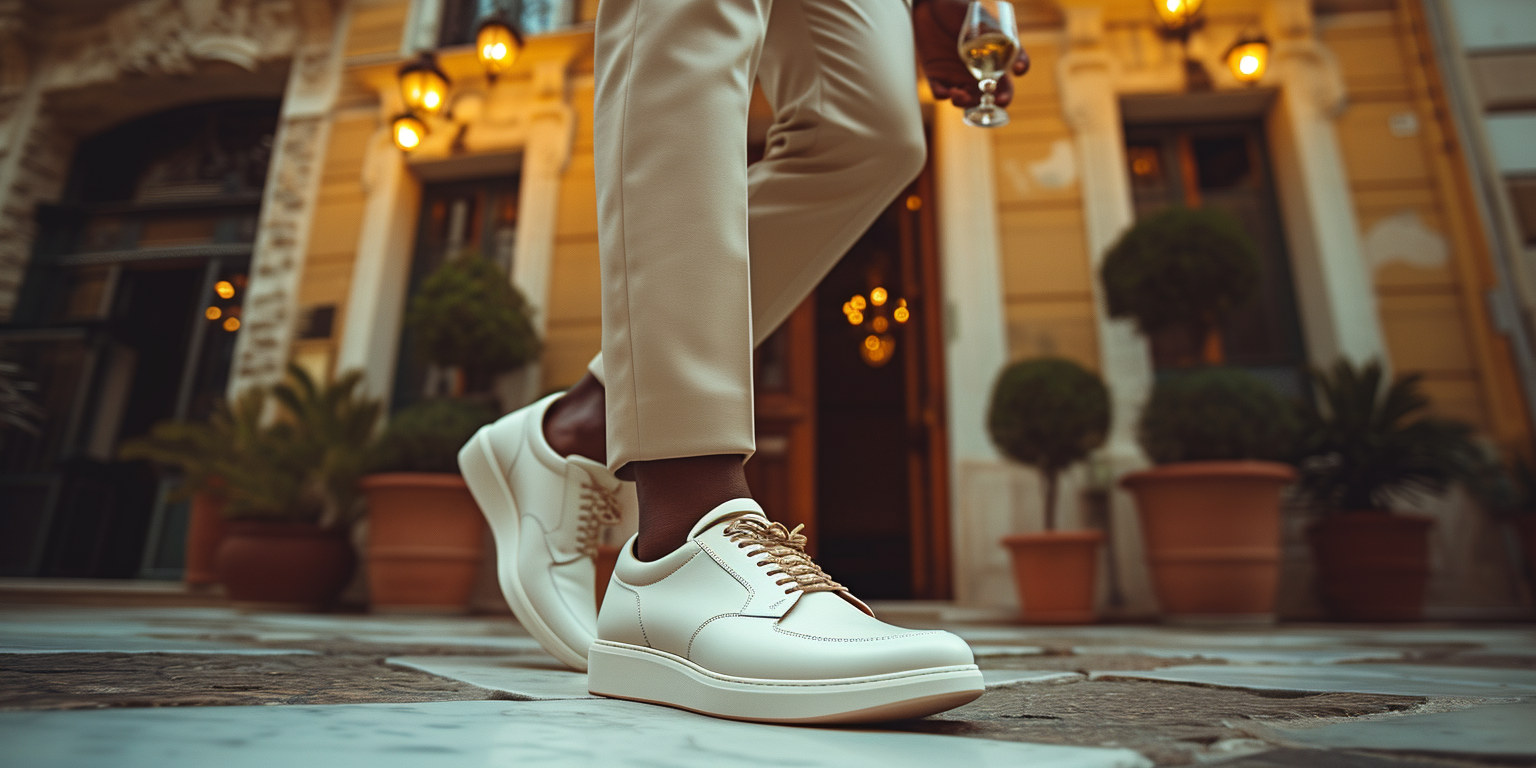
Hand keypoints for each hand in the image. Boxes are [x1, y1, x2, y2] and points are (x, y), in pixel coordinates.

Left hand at [913, 0, 1029, 108]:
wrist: (936, 2)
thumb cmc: (966, 9)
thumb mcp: (989, 24)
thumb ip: (1005, 43)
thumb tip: (1020, 68)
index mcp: (992, 64)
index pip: (1003, 87)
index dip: (1005, 95)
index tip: (1003, 94)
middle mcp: (976, 74)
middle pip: (984, 99)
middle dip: (986, 105)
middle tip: (988, 101)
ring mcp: (956, 75)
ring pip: (963, 99)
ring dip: (964, 102)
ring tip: (959, 95)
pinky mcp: (935, 74)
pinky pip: (939, 92)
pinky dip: (943, 94)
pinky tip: (946, 91)